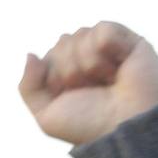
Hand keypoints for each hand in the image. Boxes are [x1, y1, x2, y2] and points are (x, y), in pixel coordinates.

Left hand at [18, 21, 157, 146]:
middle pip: (62, 42)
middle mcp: (86, 59)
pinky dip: (106, 51)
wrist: (123, 127)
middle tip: (91, 90)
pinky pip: (103, 29)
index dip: (54, 77)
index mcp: (67, 75)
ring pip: (81, 35)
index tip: (71, 96)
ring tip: (107, 81)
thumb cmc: (88, 125)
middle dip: (70, 70)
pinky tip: (118, 68)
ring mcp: (107, 49)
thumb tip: (31, 54)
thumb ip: (28, 86)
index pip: (48, 56)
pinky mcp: (129, 40)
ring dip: (89, 64)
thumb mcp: (47, 115)